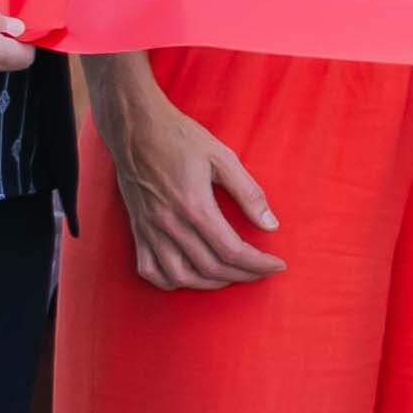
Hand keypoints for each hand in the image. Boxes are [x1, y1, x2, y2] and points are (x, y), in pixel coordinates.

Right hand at [102, 71, 285, 292]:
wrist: (135, 128)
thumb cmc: (181, 138)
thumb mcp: (223, 157)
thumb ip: (248, 193)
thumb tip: (271, 224)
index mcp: (194, 206)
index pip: (232, 250)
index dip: (258, 264)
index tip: (277, 265)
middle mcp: (170, 224)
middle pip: (210, 268)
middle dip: (242, 275)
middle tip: (261, 272)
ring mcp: (149, 230)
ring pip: (179, 276)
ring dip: (209, 284)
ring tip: (231, 276)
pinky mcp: (137, 230)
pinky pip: (149, 270)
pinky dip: (170, 281)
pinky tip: (189, 276)